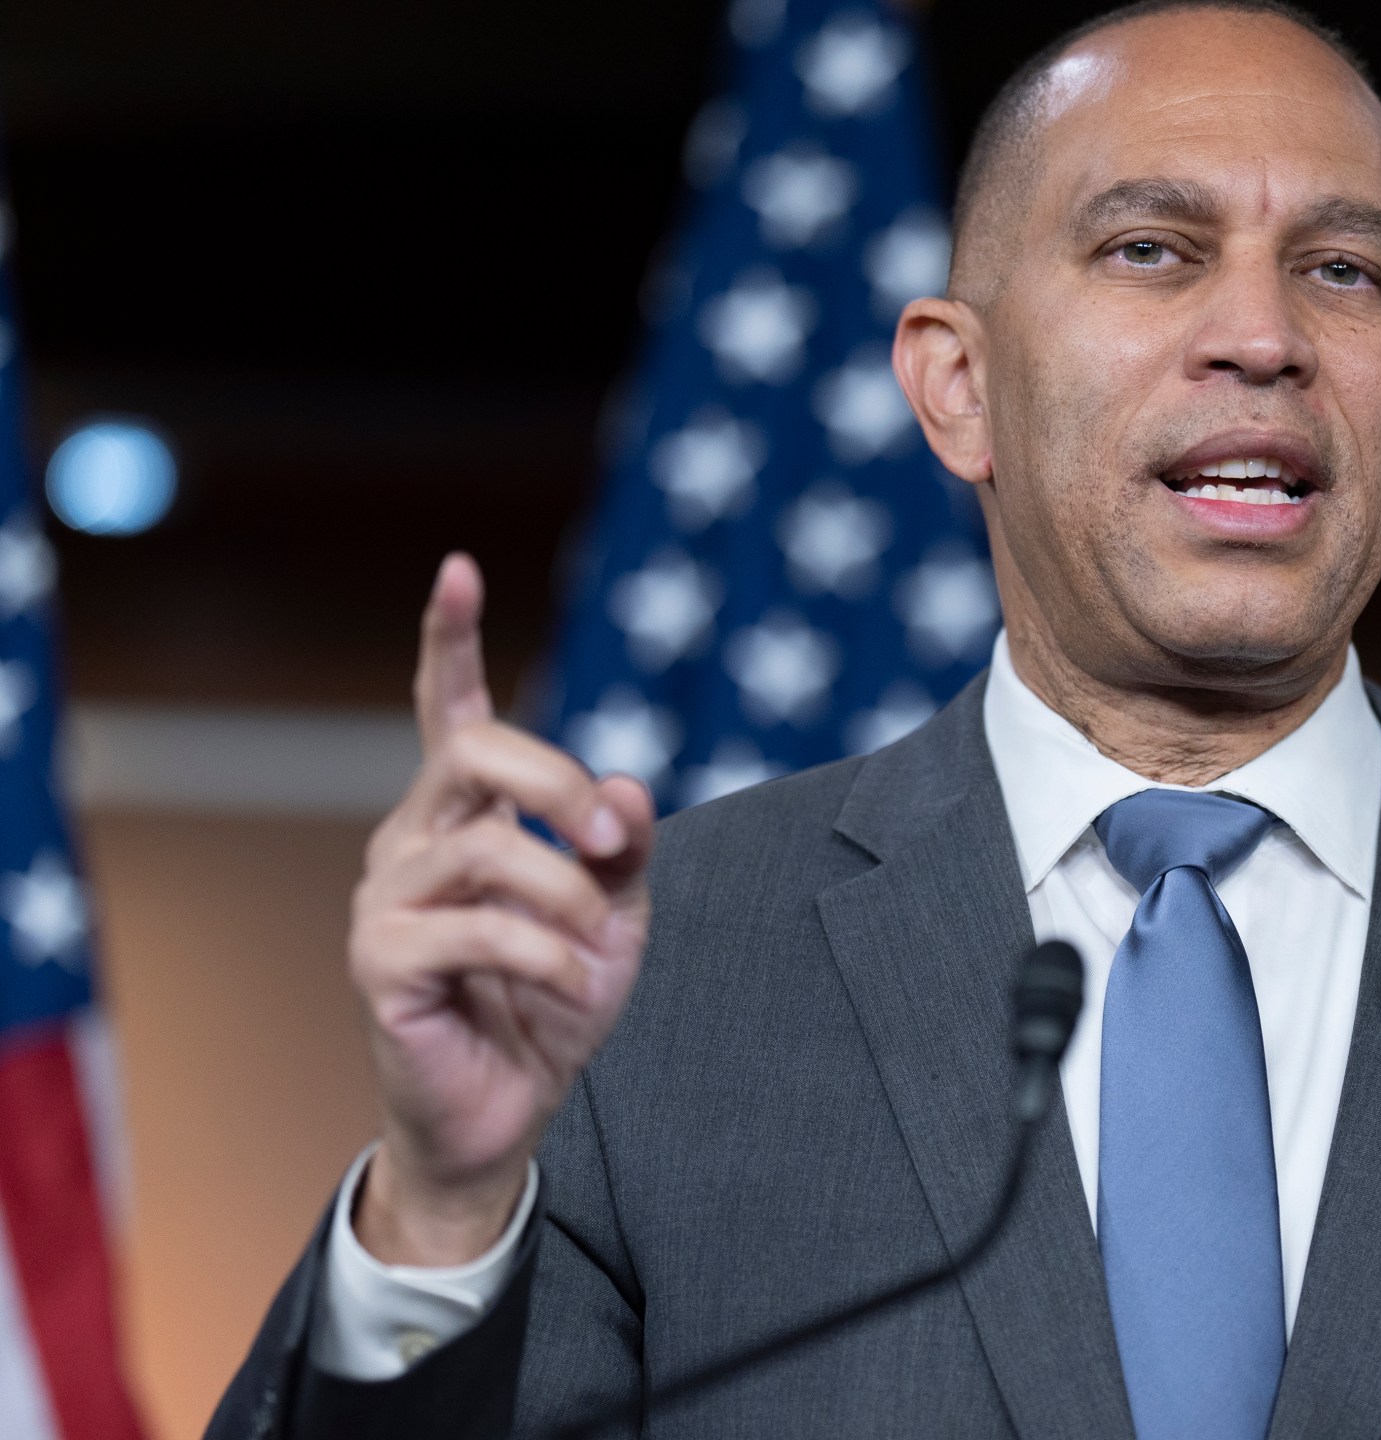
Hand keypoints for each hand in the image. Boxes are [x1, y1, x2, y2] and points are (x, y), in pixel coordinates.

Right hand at [349, 555, 655, 1265]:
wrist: (510, 1108)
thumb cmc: (553, 1001)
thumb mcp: (617, 916)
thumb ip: (622, 847)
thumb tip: (626, 786)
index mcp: (466, 816)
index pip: (452, 710)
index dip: (452, 640)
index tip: (459, 569)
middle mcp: (414, 840)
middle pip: (477, 756)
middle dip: (559, 783)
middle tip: (611, 836)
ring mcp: (388, 899)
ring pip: (488, 850)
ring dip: (567, 897)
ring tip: (595, 946)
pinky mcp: (380, 963)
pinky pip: (478, 930)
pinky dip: (546, 954)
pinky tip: (567, 983)